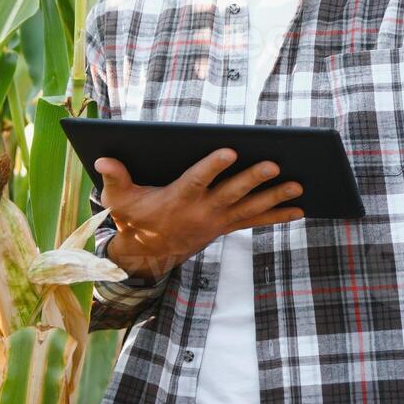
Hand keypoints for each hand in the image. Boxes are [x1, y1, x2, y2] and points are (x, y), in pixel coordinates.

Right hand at [96, 148, 304, 280]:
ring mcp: (218, 221)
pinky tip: (300, 209)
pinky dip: (278, 216)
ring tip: (299, 186)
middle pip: (232, 193)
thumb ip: (114, 177)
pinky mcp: (227, 226)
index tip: (229, 150)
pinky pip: (256, 221)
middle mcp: (202, 211)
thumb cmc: (134, 218)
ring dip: (276, 197)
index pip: (197, 180)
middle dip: (254, 179)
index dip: (212, 166)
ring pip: (251, 208)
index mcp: (178, 199)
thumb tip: (103, 157)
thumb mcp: (119, 199)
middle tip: (275, 165)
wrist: (148, 253)